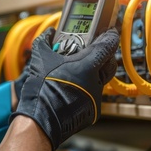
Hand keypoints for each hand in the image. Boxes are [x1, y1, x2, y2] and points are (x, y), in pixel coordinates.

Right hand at [10, 27, 118, 150]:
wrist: (39, 120)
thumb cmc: (42, 90)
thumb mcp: (40, 58)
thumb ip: (45, 41)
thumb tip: (49, 32)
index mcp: (87, 66)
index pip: (108, 46)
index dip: (111, 36)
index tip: (111, 30)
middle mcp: (96, 82)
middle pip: (110, 63)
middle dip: (105, 55)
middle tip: (94, 49)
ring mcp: (95, 98)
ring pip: (102, 80)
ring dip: (94, 73)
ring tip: (79, 69)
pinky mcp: (93, 111)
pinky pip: (93, 94)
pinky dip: (86, 88)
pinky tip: (73, 87)